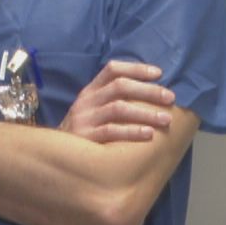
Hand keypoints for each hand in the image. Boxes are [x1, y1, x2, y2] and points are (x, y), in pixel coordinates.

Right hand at [59, 60, 174, 143]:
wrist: (55, 155)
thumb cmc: (85, 131)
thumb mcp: (93, 110)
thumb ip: (113, 100)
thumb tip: (153, 95)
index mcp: (90, 90)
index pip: (112, 70)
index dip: (136, 69)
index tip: (159, 73)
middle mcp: (87, 101)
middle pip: (119, 87)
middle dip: (148, 91)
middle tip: (170, 98)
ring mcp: (85, 118)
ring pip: (118, 108)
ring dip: (146, 112)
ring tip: (166, 119)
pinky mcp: (85, 137)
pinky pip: (111, 131)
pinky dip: (132, 132)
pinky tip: (148, 135)